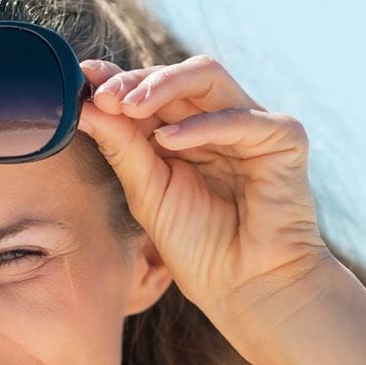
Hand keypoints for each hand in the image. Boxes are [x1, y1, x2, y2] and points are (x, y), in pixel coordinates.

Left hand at [76, 55, 335, 330]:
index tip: (81, 81)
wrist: (245, 288)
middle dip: (135, 80)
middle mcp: (219, 122)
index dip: (118, 81)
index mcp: (188, 134)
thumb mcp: (148, 193)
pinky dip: (200, 126)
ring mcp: (252, 125)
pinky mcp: (284, 138)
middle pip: (177, 76)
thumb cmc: (199, 248)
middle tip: (104, 96)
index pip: (153, 91)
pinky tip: (167, 141)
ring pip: (207, 76)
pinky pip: (240, 118)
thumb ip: (121, 148)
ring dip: (163, 86)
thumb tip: (86, 105)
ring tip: (128, 106)